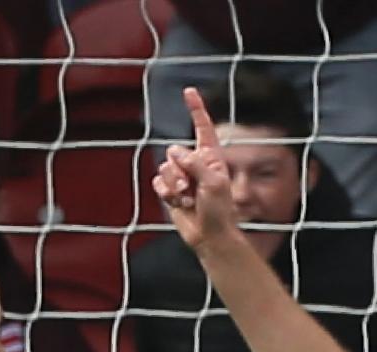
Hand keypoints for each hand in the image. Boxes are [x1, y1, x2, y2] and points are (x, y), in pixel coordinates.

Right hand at [150, 85, 241, 252]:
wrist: (209, 236)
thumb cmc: (219, 210)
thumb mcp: (214, 182)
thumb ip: (195, 163)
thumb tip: (175, 153)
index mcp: (211, 155)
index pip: (202, 126)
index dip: (195, 108)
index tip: (189, 91)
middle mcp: (195, 162)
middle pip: (174, 152)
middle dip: (179, 172)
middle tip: (191, 189)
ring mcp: (182, 176)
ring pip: (164, 168)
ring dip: (173, 186)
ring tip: (187, 199)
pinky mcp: (170, 190)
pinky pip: (157, 183)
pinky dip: (165, 193)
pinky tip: (178, 203)